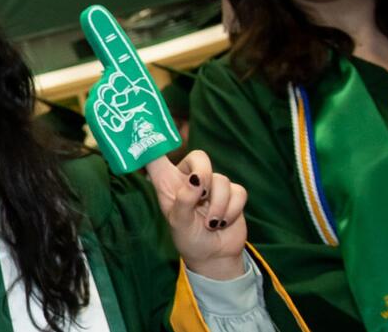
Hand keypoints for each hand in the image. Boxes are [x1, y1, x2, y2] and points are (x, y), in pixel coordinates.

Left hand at [144, 151, 248, 280]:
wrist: (214, 256)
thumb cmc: (189, 239)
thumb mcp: (179, 223)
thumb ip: (183, 201)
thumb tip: (194, 180)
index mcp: (168, 183)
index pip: (157, 157)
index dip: (153, 142)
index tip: (149, 131)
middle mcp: (189, 180)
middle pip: (199, 156)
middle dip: (203, 173)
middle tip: (202, 193)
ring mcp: (212, 186)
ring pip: (222, 179)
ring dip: (218, 206)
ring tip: (210, 223)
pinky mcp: (232, 194)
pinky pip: (238, 192)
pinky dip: (231, 211)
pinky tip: (222, 223)